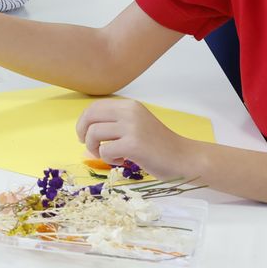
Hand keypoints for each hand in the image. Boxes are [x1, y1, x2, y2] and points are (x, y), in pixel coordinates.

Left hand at [76, 98, 194, 178]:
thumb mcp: (136, 124)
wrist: (184, 158)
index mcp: (129, 106)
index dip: (83, 121)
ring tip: (110, 155)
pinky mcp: (133, 144)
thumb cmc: (158, 146)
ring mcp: (132, 127)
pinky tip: (122, 161)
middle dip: (82, 132)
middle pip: (90, 117)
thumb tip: (85, 129)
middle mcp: (129, 112)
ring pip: (94, 134)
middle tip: (87, 146)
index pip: (95, 107)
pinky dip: (109, 159)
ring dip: (95, 148)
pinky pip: (105, 150)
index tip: (83, 134)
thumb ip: (115, 122)